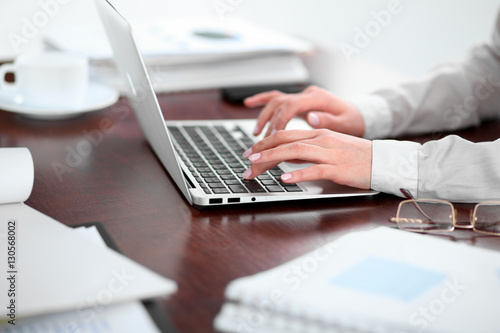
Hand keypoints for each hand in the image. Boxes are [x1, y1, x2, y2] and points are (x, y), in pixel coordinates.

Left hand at [242, 129, 371, 188]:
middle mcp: (321, 140)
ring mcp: (329, 153)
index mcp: (318, 133)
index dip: (264, 142)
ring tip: (256, 166)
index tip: (250, 153)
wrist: (382, 161)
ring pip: (295, 152)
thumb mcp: (328, 147)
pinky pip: (314, 170)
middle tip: (246, 162)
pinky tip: (284, 178)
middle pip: (285, 141)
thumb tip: (285, 156)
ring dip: (272, 159)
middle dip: (261, 151)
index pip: (284, 134)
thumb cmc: (355, 156)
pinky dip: (298, 173)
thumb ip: (307, 150)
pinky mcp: (337, 168)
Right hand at [244, 85, 365, 137]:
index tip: (272, 138)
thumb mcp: (346, 124)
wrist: (359, 115)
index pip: (292, 106)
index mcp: (318, 98)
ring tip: (257, 135)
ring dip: (263, 116)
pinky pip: (277, 98)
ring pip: (276, 101)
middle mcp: (307, 94)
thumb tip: (311, 117)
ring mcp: (302, 96)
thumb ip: (328, 121)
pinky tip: (249, 104)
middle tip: (260, 142)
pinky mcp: (299, 101)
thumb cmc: (353, 122)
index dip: (279, 121)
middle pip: (280, 104)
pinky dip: (262, 100)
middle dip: (267, 123)